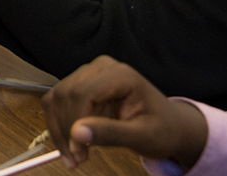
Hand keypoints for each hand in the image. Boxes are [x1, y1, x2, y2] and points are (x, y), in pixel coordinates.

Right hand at [41, 56, 207, 168]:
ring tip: (72, 155)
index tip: (77, 152)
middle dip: (65, 129)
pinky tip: (72, 143)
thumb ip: (111, 133)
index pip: (82, 93)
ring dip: (58, 128)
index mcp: (119, 75)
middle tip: (75, 159)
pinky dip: (59, 124)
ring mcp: (89, 73)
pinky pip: (58, 101)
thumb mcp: (143, 137)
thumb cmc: (162, 130)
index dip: (74, 122)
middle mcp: (100, 67)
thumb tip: (76, 134)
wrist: (170, 126)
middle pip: (66, 94)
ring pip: (56, 97)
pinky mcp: (81, 84)